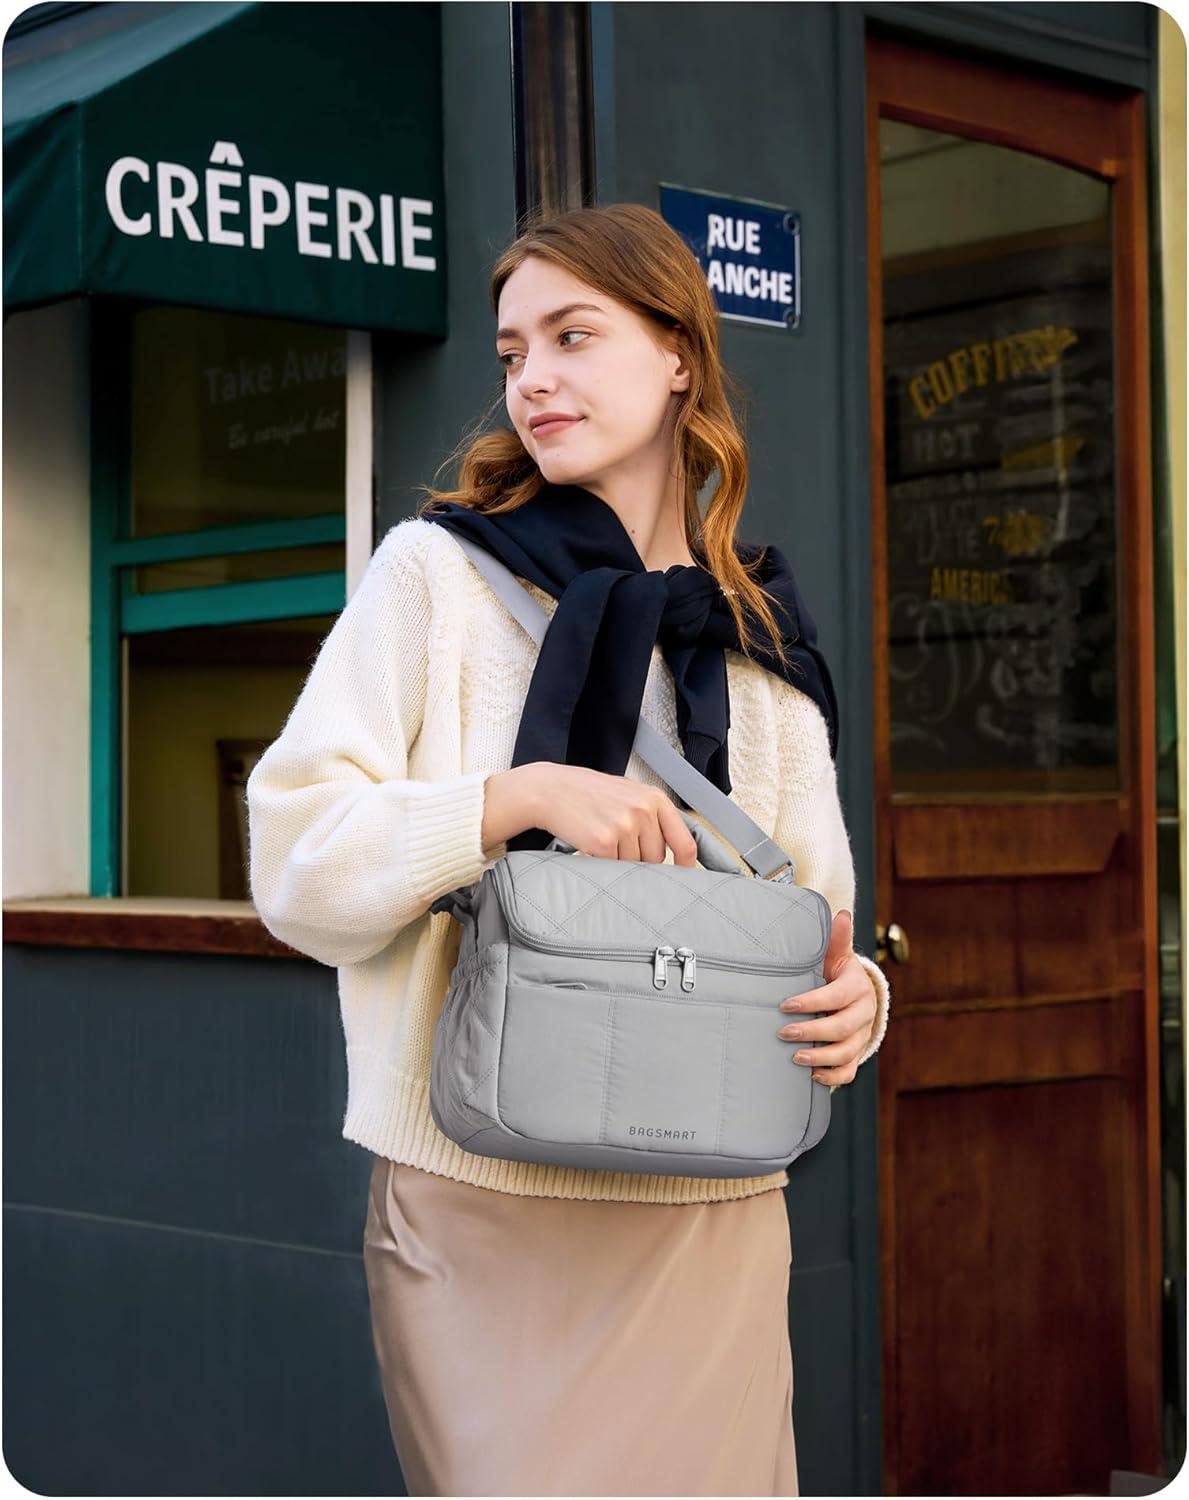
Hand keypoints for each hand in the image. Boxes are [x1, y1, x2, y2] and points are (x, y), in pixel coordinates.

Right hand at [522, 764, 699, 865]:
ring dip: (618, 859)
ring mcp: (624, 826)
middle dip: (640, 857)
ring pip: (633, 865)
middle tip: (617, 840)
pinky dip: (602, 861)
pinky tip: (591, 841)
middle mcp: (643, 811)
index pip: (685, 842)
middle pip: (656, 858)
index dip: (686, 865)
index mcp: (655, 798)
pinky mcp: (604, 842)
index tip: (684, 875)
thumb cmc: (589, 793)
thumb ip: (652, 815)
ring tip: (601, 835)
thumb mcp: (628, 794)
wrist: (551, 790)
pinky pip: (612, 867)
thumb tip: (674, 849)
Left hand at [775, 910, 875, 1088]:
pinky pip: (849, 1070)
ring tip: (795, 1058)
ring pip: (847, 1052)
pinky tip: (813, 1076)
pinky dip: (833, 1077)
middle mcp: (864, 1012)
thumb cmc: (837, 973)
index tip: (786, 1005)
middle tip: (783, 1033)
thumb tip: (842, 914)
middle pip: (843, 1027)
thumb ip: (838, 939)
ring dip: (821, 1057)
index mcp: (857, 986)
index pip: (837, 996)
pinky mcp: (857, 1052)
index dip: (813, 1002)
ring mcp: (861, 1035)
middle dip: (813, 1032)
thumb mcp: (838, 955)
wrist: (855, 995)